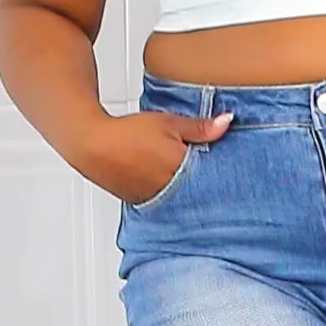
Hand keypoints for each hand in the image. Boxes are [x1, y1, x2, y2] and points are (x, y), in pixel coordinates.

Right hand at [84, 108, 234, 203]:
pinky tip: (171, 185)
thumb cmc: (128, 133)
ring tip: (191, 182)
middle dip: (209, 185)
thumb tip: (227, 122)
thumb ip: (200, 127)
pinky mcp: (146, 204)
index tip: (233, 172)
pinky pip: (168, 202)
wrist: (92, 145)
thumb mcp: (169, 123)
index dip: (224, 174)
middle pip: (201, 192)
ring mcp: (158, 201)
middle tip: (216, 180)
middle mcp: (171, 191)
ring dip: (190, 192)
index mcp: (181, 171)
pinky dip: (173, 195)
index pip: (214, 178)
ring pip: (185, 199)